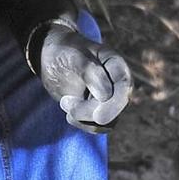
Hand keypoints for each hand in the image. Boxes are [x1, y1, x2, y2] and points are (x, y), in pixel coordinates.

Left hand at [35, 14, 130, 132]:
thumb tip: (106, 95)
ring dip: (83, 118)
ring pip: (107, 121)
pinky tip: (68, 112)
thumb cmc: (65, 52)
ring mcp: (111, 99)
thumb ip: (90, 72)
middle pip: (117, 108)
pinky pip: (97, 127)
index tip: (97, 117)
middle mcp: (118, 84)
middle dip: (91, 112)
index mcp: (117, 66)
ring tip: (64, 102)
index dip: (113, 105)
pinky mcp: (100, 111)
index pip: (124, 87)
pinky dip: (81, 123)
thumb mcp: (74, 57)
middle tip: (64, 103)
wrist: (53, 59)